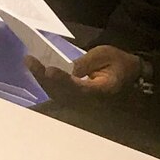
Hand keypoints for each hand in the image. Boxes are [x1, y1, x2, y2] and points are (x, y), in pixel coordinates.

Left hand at [28, 45, 142, 102]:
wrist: (128, 75)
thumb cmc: (118, 63)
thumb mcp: (105, 55)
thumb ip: (86, 63)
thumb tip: (66, 68)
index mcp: (103, 90)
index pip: (80, 88)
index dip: (64, 80)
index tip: (49, 70)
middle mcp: (91, 101)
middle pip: (63, 93)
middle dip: (45, 78)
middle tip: (31, 61)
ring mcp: (83, 103)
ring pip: (57, 95)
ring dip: (42, 80)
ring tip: (30, 62)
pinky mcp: (76, 101)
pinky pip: (58, 93)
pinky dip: (46, 82)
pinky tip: (37, 69)